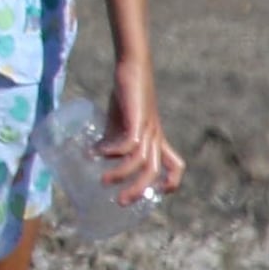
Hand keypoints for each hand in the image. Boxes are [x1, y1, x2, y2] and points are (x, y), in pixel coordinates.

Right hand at [98, 64, 183, 204]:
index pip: (175, 165)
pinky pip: (129, 143)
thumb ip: (112, 139)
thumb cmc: (127, 95)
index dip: (172, 182)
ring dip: (122, 174)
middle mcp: (155, 136)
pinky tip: (98, 153)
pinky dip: (113, 152)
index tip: (157, 194)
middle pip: (154, 171)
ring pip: (142, 160)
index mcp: (156, 139)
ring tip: (104, 180)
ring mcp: (147, 128)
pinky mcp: (137, 118)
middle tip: (119, 202)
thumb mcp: (120, 122)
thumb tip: (93, 156)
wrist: (132, 67)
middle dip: (138, 190)